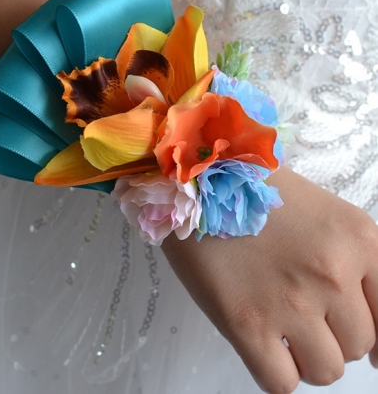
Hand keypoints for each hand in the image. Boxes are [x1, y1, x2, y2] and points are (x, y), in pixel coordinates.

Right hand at [162, 167, 377, 392]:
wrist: (197, 182)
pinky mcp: (246, 323)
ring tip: (280, 329)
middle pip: (358, 346)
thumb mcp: (324, 214)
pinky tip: (260, 344)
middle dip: (332, 336)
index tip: (359, 343)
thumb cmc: (256, 192)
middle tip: (301, 314)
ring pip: (325, 371)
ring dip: (306, 358)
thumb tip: (370, 339)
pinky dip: (275, 371)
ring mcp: (291, 301)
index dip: (377, 337)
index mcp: (358, 240)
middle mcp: (333, 273)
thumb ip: (356, 263)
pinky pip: (280, 382)